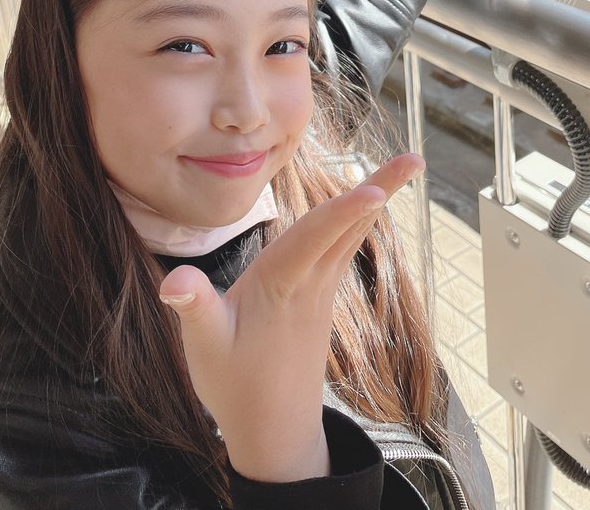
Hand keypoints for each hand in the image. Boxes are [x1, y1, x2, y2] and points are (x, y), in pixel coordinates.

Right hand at [159, 153, 423, 483]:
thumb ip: (193, 307)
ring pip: (352, 233)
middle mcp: (310, 281)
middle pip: (348, 225)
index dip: (342, 211)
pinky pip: (345, 247)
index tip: (376, 189)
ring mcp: (321, 289)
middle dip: (382, 188)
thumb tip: (174, 280)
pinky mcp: (322, 297)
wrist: (273, 431)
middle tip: (415, 158)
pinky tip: (369, 204)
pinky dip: (358, 218)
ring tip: (405, 167)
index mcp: (281, 285)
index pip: (315, 238)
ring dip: (377, 197)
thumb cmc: (235, 385)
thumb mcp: (204, 347)